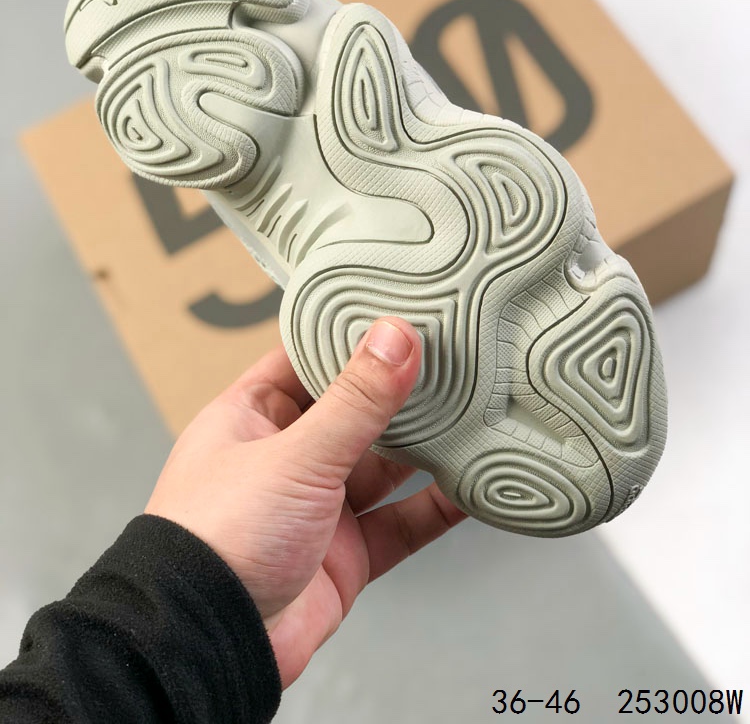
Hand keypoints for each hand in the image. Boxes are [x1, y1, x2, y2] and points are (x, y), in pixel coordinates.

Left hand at [145, 317, 465, 686]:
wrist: (211, 644)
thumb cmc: (215, 540)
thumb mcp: (293, 455)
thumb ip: (353, 401)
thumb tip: (395, 338)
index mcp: (253, 417)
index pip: (306, 360)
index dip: (350, 337)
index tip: (398, 313)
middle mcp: (285, 458)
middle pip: (353, 412)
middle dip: (398, 393)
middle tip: (449, 360)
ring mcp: (317, 508)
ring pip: (383, 467)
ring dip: (424, 448)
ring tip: (471, 413)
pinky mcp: (345, 555)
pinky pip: (400, 522)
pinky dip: (435, 507)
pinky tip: (468, 485)